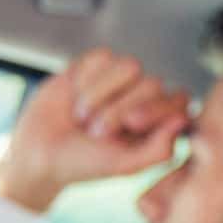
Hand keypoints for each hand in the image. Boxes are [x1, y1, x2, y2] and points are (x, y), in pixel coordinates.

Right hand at [0, 47, 191, 211]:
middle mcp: (144, 98)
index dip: (157, 108)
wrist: (39, 152)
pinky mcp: (95, 65)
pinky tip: (75, 97)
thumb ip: (159, 149)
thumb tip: (183, 120)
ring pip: (130, 65)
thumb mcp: (125, 165)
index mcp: (159, 124)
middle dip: (120, 108)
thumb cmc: (84, 163)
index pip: (179, 100)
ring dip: (102, 93)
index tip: (132, 124)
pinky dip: (86, 80)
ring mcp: (120, 80)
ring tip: (84, 117)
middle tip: (96, 132)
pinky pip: (102, 57)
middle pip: (152, 83)